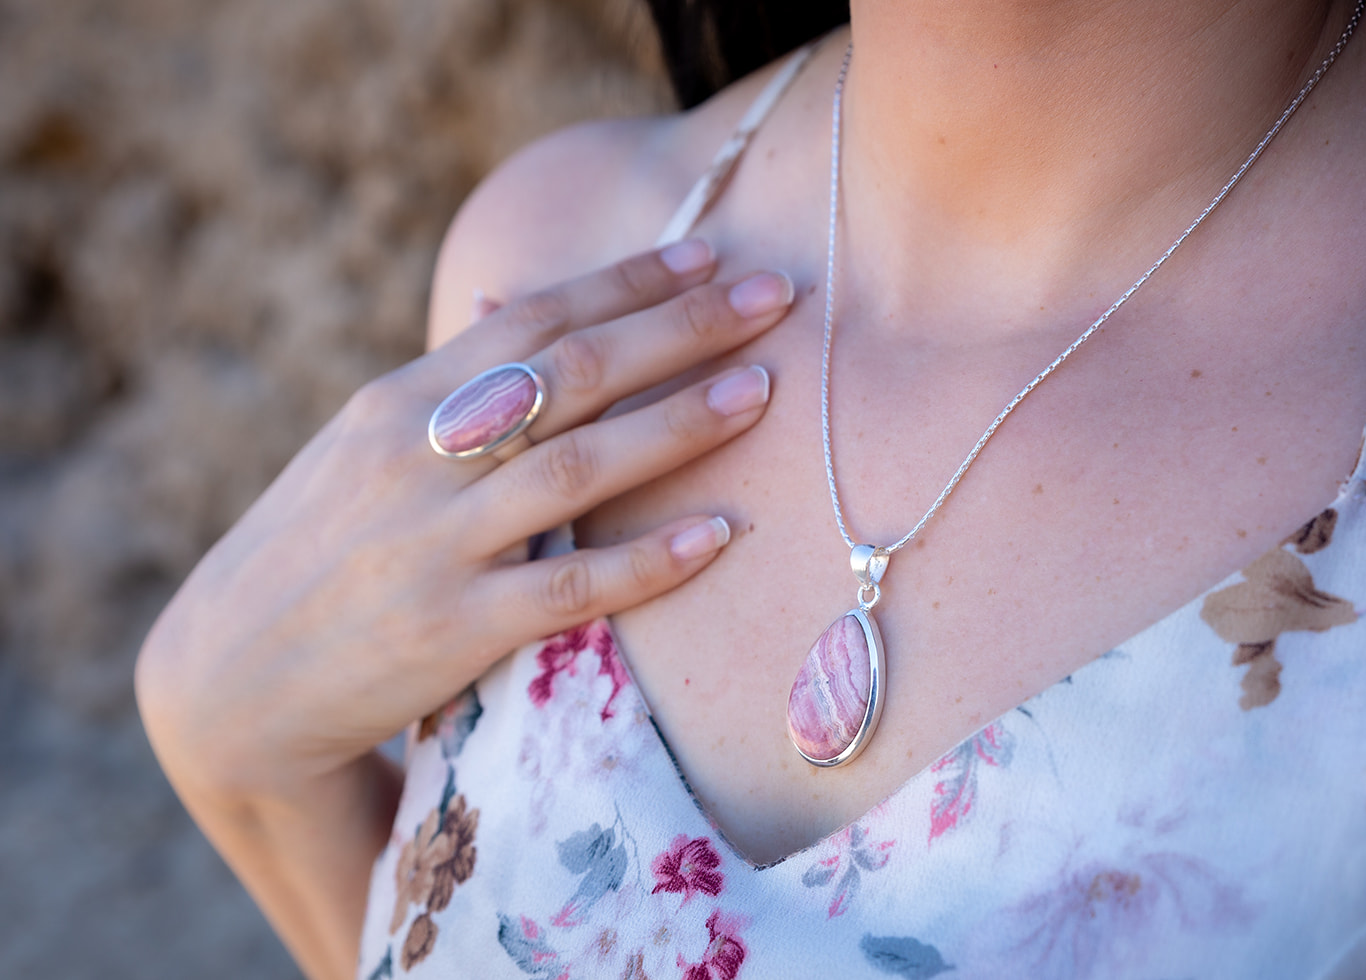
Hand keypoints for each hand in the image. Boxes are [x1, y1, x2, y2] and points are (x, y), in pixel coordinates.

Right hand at [135, 239, 791, 802]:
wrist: (232, 679)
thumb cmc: (319, 551)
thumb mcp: (363, 447)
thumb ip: (448, 381)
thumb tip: (511, 296)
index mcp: (401, 400)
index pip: (534, 318)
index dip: (628, 283)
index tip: (709, 254)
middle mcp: (420, 455)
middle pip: (571, 373)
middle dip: (680, 328)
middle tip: (772, 295)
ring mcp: (437, 542)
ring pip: (578, 468)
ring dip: (677, 424)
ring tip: (762, 391)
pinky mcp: (454, 629)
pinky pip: (569, 587)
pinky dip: (645, 560)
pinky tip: (716, 536)